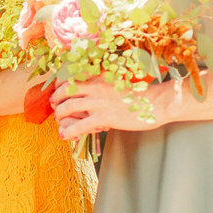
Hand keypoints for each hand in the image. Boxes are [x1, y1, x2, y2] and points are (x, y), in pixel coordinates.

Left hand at [51, 78, 167, 140]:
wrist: (157, 102)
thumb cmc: (139, 95)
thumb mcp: (118, 83)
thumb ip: (102, 86)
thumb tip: (89, 93)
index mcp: (100, 76)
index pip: (72, 76)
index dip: (60, 84)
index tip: (58, 91)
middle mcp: (97, 86)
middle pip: (65, 90)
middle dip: (56, 99)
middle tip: (55, 107)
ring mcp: (99, 102)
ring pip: (68, 107)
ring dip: (59, 115)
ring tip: (60, 122)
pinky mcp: (104, 118)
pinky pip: (78, 125)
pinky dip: (67, 131)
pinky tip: (64, 136)